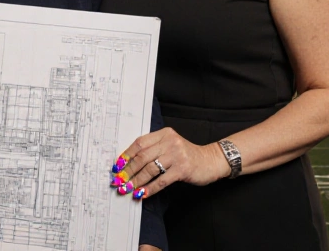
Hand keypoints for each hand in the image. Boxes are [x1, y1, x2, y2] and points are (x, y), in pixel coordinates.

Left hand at [111, 128, 229, 198]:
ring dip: (137, 181)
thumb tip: (129, 163)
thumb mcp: (170, 145)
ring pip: (150, 169)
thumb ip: (154, 149)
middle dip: (128, 171)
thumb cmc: (187, 155)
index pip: (139, 143)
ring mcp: (177, 155)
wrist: (211, 160)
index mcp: (164, 134)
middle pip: (142, 157)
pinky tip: (143, 194)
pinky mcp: (182, 169)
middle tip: (119, 181)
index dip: (126, 155)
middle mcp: (170, 142)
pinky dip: (150, 188)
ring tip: (128, 189)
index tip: (117, 166)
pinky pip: (162, 180)